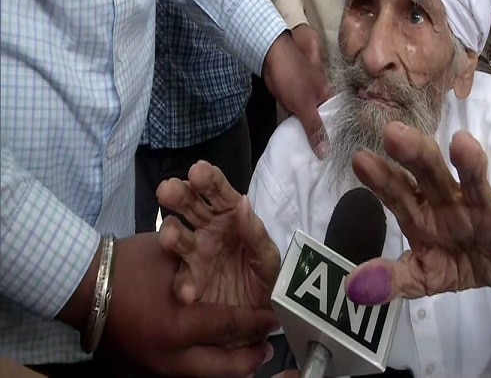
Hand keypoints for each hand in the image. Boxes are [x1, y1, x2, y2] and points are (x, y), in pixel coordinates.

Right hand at [103, 233, 275, 376]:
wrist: (80, 287)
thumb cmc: (129, 266)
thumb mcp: (175, 260)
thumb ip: (205, 272)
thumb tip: (234, 281)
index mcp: (181, 326)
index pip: (232, 326)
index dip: (257, 321)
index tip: (273, 316)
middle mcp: (173, 356)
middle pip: (227, 368)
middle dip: (252, 359)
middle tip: (267, 349)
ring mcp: (158, 368)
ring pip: (210, 374)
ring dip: (232, 364)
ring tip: (250, 354)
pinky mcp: (148, 370)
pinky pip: (191, 373)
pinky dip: (210, 365)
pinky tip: (219, 353)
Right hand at [157, 161, 279, 312]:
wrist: (262, 311)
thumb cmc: (267, 275)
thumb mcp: (268, 255)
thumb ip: (256, 232)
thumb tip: (242, 202)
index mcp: (230, 214)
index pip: (218, 191)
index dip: (208, 179)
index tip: (198, 170)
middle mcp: (207, 228)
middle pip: (189, 205)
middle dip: (178, 194)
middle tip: (168, 189)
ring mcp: (194, 253)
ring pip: (176, 235)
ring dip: (170, 233)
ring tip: (171, 238)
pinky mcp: (189, 280)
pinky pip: (181, 278)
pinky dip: (184, 284)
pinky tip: (189, 293)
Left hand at [263, 32, 331, 156]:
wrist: (270, 56)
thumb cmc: (292, 77)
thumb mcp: (305, 105)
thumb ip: (314, 128)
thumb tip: (326, 153)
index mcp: (329, 96)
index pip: (337, 121)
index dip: (336, 138)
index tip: (335, 158)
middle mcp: (320, 98)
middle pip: (323, 122)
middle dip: (321, 139)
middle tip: (321, 163)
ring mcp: (306, 99)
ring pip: (309, 120)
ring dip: (308, 134)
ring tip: (310, 158)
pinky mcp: (293, 100)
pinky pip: (298, 117)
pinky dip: (297, 127)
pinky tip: (298, 142)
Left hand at [345, 122, 490, 304]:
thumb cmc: (455, 259)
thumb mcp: (423, 275)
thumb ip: (393, 279)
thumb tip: (354, 288)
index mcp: (420, 210)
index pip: (396, 191)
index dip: (379, 178)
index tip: (359, 160)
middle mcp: (447, 199)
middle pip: (430, 172)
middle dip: (413, 153)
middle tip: (394, 133)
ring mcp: (481, 204)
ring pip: (475, 180)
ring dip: (470, 162)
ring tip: (463, 143)